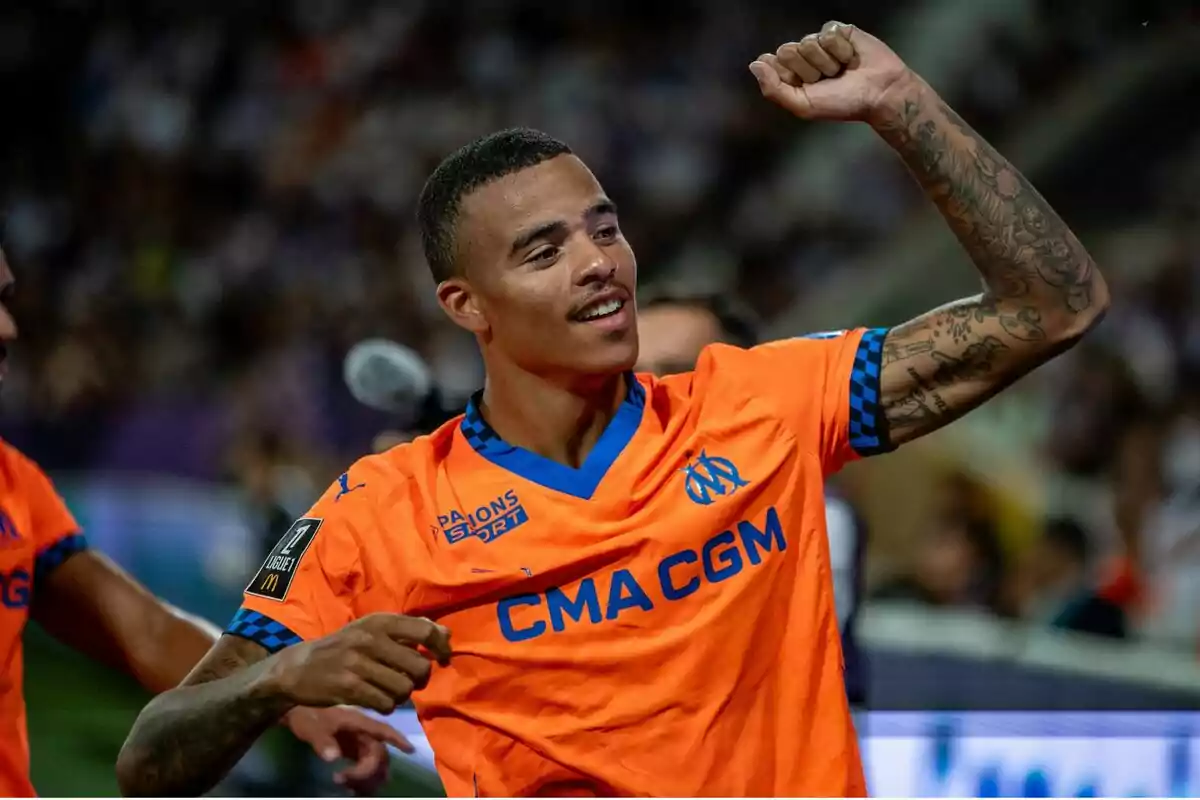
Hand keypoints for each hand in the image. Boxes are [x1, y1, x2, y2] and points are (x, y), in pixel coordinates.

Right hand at [264, 613, 451, 713]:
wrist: (298, 667)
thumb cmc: (343, 647)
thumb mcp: (372, 630)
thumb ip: (409, 630)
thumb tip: (445, 633)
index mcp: (380, 621)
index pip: (425, 630)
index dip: (441, 647)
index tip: (443, 659)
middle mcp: (370, 639)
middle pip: (419, 666)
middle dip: (420, 680)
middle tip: (409, 682)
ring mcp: (358, 663)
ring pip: (404, 689)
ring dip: (402, 696)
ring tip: (390, 692)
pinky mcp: (349, 687)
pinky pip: (386, 704)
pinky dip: (386, 706)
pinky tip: (376, 700)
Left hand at [283, 706, 412, 795]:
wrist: (297, 713)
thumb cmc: (306, 715)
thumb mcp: (311, 726)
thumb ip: (322, 741)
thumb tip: (334, 759)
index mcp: (358, 722)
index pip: (383, 730)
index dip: (397, 739)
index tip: (411, 750)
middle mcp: (363, 733)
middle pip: (379, 754)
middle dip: (367, 772)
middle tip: (341, 780)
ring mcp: (358, 743)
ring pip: (374, 763)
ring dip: (366, 779)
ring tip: (344, 785)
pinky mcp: (352, 751)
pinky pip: (364, 767)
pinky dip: (361, 780)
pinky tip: (348, 786)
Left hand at [750, 21, 912, 121]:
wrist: (879, 92)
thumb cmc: (842, 103)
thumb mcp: (803, 105)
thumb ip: (774, 89)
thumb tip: (754, 64)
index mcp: (791, 75)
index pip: (771, 63)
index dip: (788, 75)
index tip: (807, 86)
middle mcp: (802, 57)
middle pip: (787, 51)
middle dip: (808, 69)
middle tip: (828, 80)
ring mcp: (819, 43)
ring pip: (807, 42)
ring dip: (826, 61)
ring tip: (842, 70)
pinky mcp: (838, 31)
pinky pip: (827, 33)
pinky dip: (839, 49)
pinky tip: (851, 57)